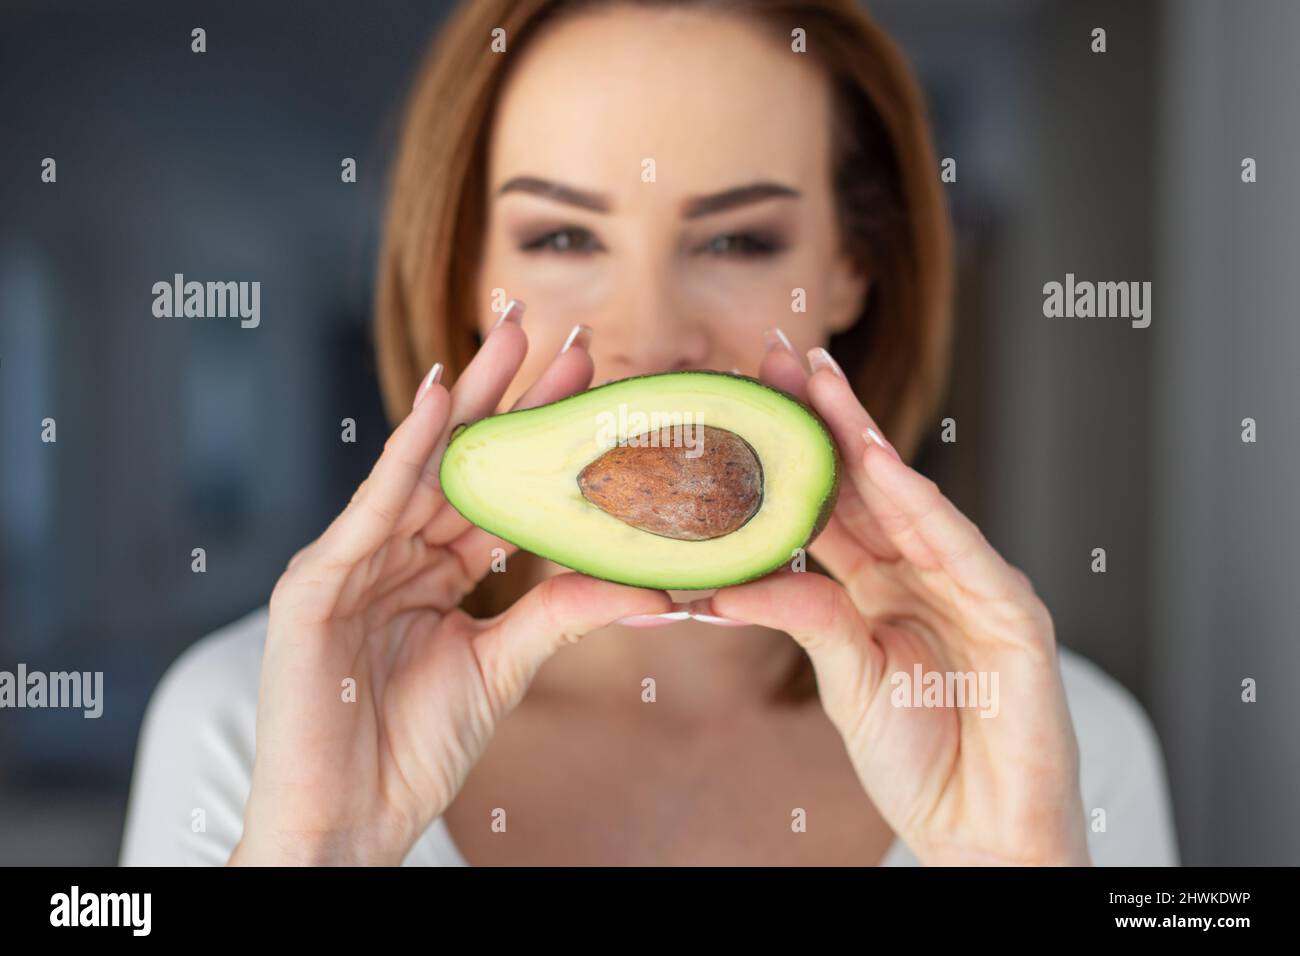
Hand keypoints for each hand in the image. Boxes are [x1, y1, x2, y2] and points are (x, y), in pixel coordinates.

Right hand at [229, 309, 671, 864]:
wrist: (349, 819)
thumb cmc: (413, 746)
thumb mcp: (502, 666)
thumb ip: (559, 612)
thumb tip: (645, 582)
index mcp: (436, 570)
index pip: (499, 486)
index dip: (543, 435)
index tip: (592, 381)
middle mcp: (395, 552)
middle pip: (465, 459)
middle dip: (511, 392)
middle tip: (560, 326)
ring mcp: (353, 561)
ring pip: (423, 464)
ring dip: (471, 398)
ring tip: (514, 333)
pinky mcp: (316, 582)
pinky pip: (372, 505)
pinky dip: (407, 451)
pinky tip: (442, 396)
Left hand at [691, 339, 1089, 865]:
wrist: (980, 827)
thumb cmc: (919, 753)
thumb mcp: (843, 672)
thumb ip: (801, 614)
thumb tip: (723, 581)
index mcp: (882, 582)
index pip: (831, 497)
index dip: (793, 445)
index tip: (749, 391)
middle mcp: (927, 570)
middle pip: (868, 479)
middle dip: (825, 415)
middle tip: (778, 353)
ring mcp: (973, 583)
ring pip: (911, 497)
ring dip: (864, 437)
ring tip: (816, 382)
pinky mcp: (1013, 614)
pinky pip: (958, 549)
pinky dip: (920, 506)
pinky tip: (880, 462)